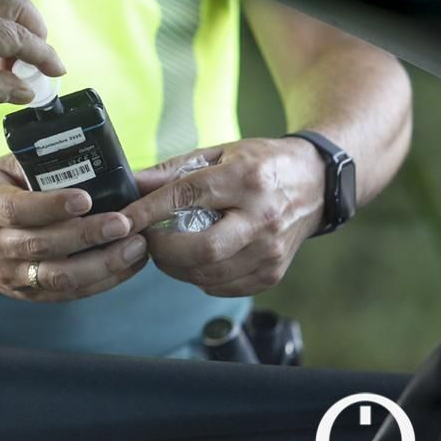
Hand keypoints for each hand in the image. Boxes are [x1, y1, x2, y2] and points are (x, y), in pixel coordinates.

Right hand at [0, 155, 148, 301]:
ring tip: (135, 247)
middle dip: (89, 235)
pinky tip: (126, 265)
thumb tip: (84, 154)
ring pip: (58, 277)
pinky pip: (64, 293)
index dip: (52, 205)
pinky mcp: (23, 292)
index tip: (85, 198)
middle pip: (44, 245)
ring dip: (102, 264)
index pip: (18, 209)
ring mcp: (9, 273)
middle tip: (125, 223)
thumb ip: (33, 164)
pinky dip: (100, 282)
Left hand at [120, 137, 325, 296]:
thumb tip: (131, 184)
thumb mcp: (218, 153)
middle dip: (163, 250)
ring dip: (176, 268)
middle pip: (202, 249)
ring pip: (209, 275)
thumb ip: (172, 171)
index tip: (123, 220)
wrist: (317, 181)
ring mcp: (270, 250)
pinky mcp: (273, 272)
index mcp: (245, 179)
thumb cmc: (262, 164)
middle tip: (148, 240)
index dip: (148, 211)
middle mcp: (262, 217)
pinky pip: (224, 287)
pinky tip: (195, 262)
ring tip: (167, 250)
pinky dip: (200, 278)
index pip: (187, 196)